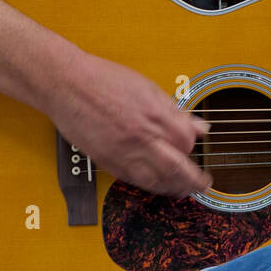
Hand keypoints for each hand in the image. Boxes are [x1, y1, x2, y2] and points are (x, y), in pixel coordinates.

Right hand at [45, 50, 211, 197]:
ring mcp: (123, 152)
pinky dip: (149, 185)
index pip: (186, 142)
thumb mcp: (148, 88)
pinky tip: (155, 183)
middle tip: (202, 185)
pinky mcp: (107, 161)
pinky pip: (134, 180)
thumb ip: (175, 111)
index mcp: (155, 115)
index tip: (194, 147)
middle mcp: (141, 136)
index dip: (193, 147)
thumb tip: (200, 127)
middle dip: (193, 180)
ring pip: (156, 180)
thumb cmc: (104, 80)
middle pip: (176, 168)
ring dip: (173, 188)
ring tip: (182, 189)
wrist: (67, 85)